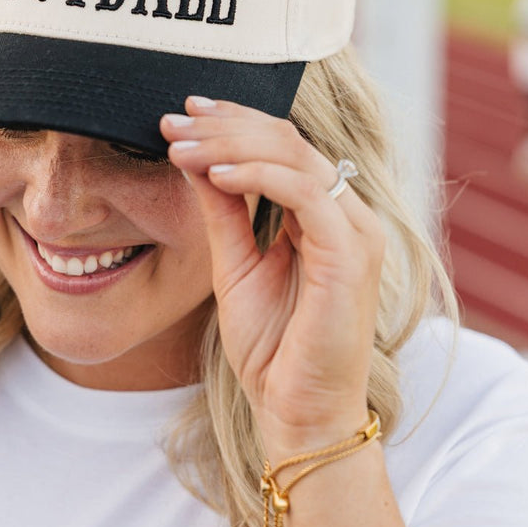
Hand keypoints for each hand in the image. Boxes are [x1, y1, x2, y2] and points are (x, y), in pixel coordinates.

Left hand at [160, 98, 384, 458]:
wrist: (297, 413)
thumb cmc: (273, 349)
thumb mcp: (235, 265)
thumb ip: (223, 212)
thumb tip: (193, 158)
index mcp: (326, 216)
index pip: (283, 146)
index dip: (233, 121)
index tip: (182, 113)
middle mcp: (348, 215)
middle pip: (287, 139)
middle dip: (224, 123)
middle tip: (172, 118)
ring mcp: (355, 230)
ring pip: (294, 155)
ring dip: (229, 142)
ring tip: (179, 144)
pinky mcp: (350, 252)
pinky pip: (303, 191)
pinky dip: (254, 175)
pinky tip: (212, 174)